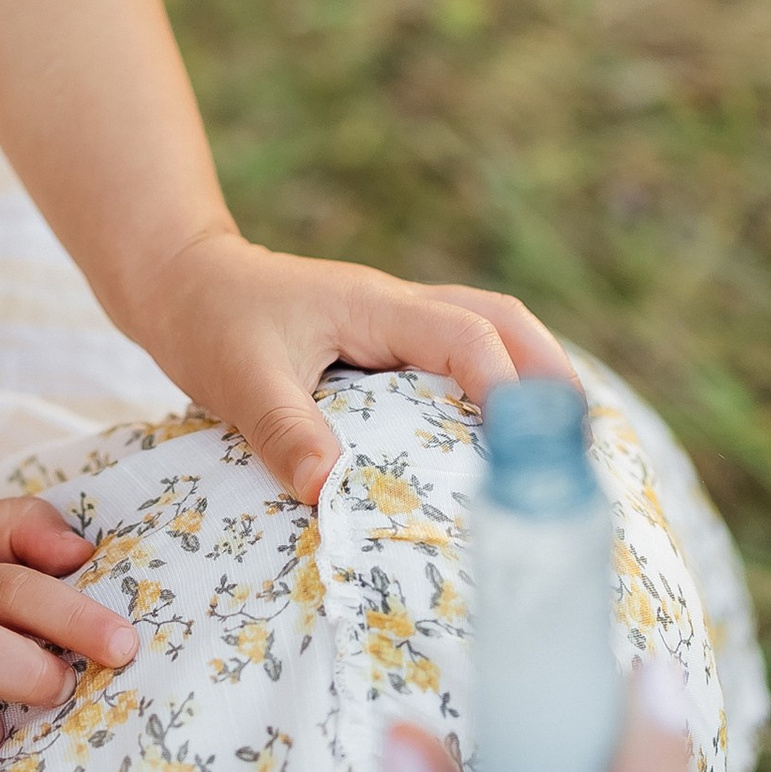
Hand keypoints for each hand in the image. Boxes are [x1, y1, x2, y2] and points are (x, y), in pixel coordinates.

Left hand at [142, 231, 575, 503]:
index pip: (466, 336)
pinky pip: (464, 349)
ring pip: (491, 326)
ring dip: (535, 371)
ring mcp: (397, 318)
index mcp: (378, 306)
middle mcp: (400, 305)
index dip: (502, 388)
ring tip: (570, 443)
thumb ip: (282, 428)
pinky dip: (500, 379)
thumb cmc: (211, 323)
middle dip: (549, 373)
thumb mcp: (240, 378)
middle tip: (586, 444)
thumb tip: (324, 489)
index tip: (525, 449)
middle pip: (503, 318)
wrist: (183, 281)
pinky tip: (507, 435)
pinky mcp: (388, 338)